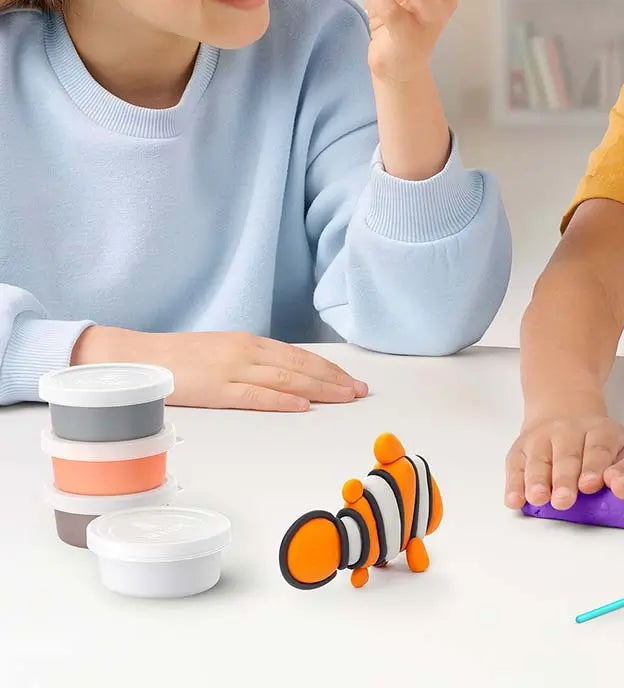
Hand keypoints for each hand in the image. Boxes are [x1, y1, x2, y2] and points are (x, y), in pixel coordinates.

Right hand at [71, 326, 367, 411]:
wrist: (139, 357)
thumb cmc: (180, 358)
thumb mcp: (223, 351)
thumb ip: (252, 361)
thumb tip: (283, 375)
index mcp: (250, 342)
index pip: (299, 356)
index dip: (329, 368)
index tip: (351, 379)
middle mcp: (247, 351)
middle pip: (301, 366)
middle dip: (335, 379)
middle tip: (360, 391)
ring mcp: (233, 369)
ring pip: (287, 379)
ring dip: (320, 389)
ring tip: (345, 398)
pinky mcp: (217, 388)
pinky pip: (256, 395)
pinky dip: (282, 400)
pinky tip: (303, 406)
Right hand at [504, 411, 623, 510]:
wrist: (563, 408)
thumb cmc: (596, 440)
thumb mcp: (619, 443)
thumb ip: (623, 466)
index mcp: (598, 431)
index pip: (597, 448)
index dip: (593, 467)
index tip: (590, 485)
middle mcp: (567, 431)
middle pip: (566, 456)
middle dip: (564, 480)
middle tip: (564, 500)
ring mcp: (541, 438)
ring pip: (538, 460)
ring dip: (537, 481)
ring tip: (538, 498)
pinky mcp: (520, 448)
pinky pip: (515, 466)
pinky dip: (514, 484)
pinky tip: (514, 499)